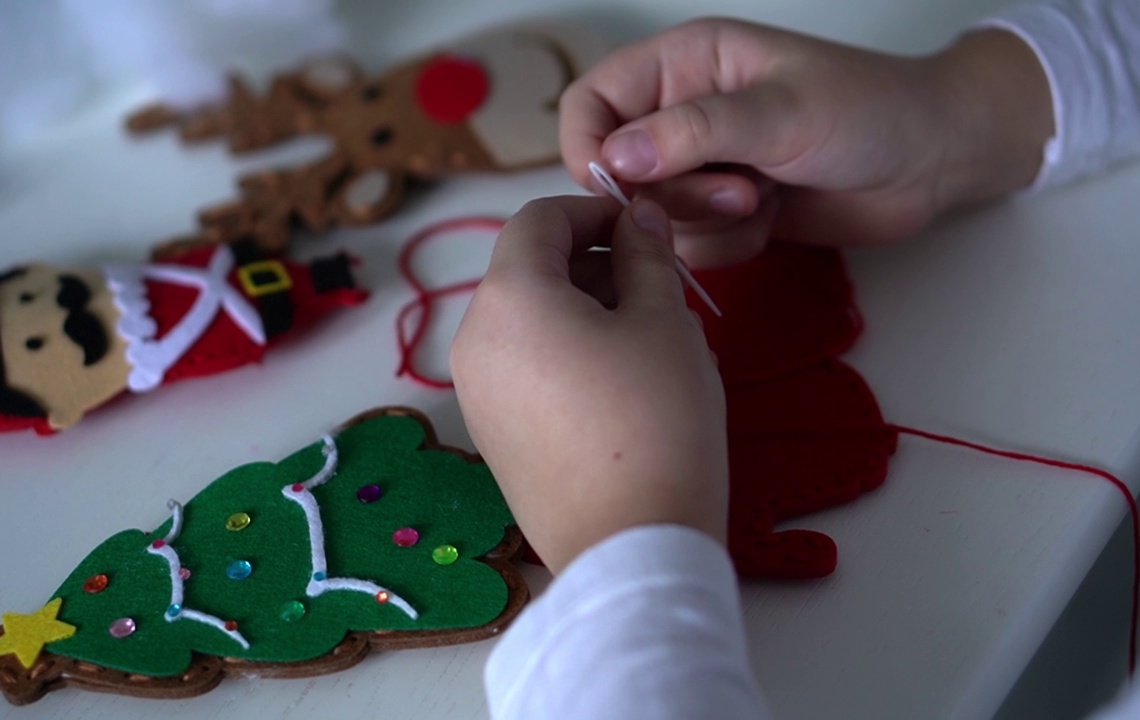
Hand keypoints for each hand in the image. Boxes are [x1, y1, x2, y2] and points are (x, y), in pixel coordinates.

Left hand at [451, 196, 727, 572]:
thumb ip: (647, 255)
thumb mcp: (665, 322)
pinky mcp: (491, 434)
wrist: (630, 544)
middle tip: (660, 286)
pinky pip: (524, 367)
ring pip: (529, 320)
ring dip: (584, 309)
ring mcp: (476, 392)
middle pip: (529, 269)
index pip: (539, 218)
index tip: (643, 228)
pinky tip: (622, 384)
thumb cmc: (655, 421)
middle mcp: (474, 339)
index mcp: (508, 297)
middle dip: (593, 262)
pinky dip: (566, 353)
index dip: (594, 209)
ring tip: (650, 338)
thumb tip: (639, 217)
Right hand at [560, 18, 1052, 264]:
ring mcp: (706, 167)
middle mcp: (684, 115)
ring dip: (706, 222)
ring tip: (764, 199)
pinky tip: (773, 220)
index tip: (619, 187)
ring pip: (655, 217)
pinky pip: (693, 246)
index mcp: (685, 64)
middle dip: (673, 194)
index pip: (593, 101)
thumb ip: (695, 133)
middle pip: (620, 172)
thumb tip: (614, 158)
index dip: (591, 147)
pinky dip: (730, 243)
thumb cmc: (868, 111)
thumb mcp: (781, 113)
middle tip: (739, 189)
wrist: (934, 161)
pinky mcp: (729, 212)